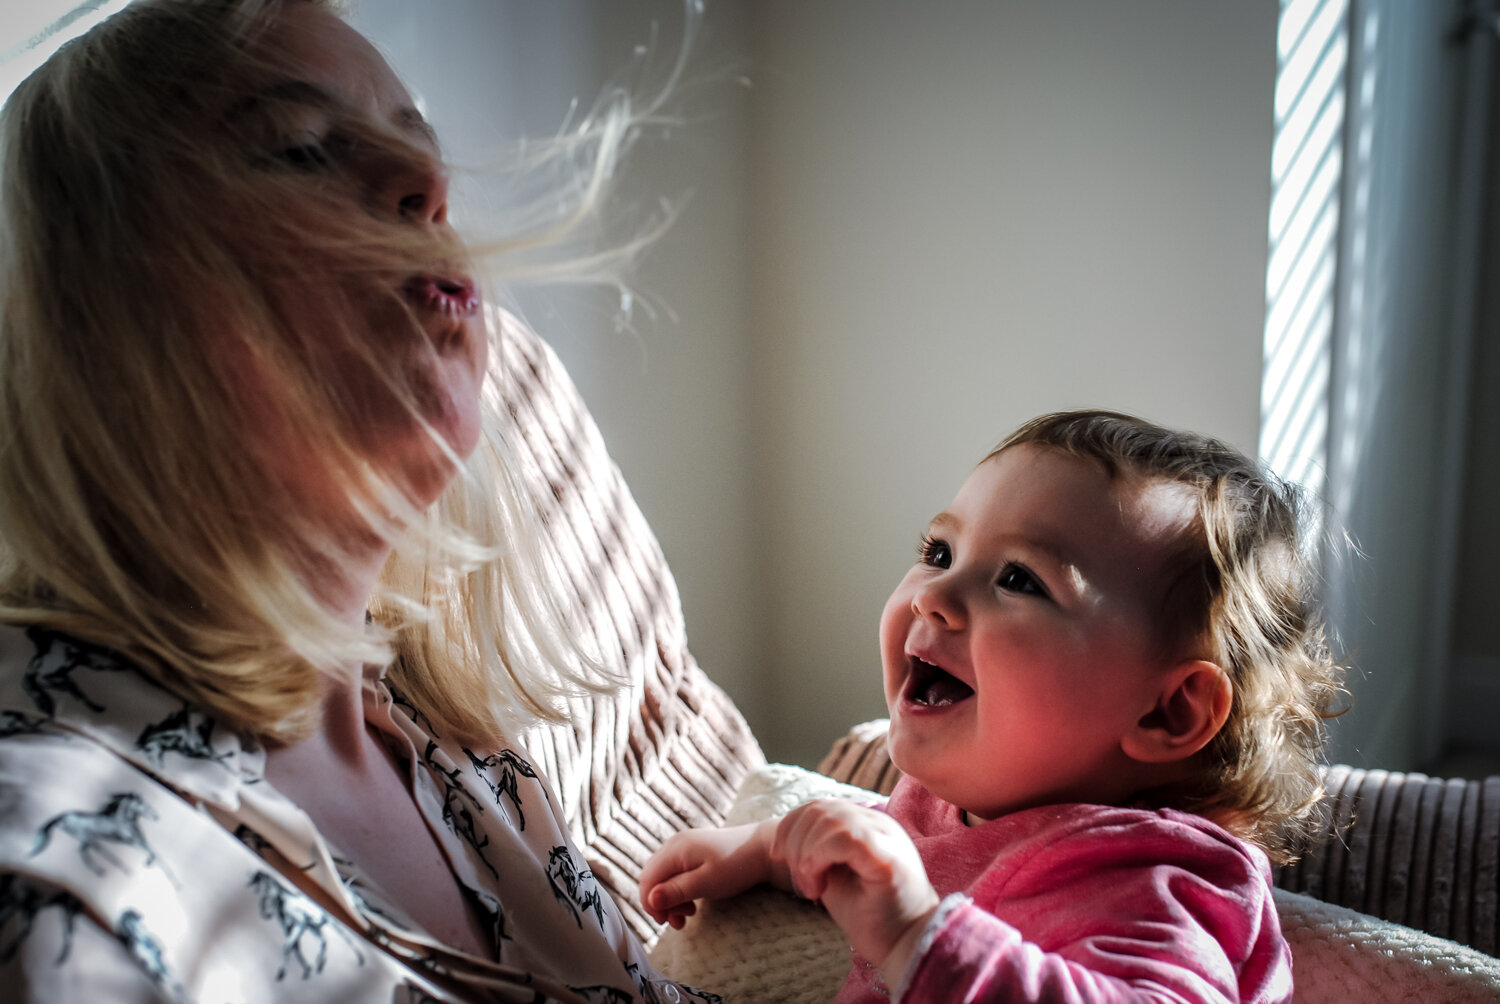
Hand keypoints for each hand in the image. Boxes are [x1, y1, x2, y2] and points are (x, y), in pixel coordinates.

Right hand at [639, 821, 776, 928]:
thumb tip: (650, 900)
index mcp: (675, 850)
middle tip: (678, 922)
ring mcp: (684, 847)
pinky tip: (692, 903)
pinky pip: (676, 874)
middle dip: (660, 903)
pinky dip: (679, 891)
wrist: (763, 849)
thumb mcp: (705, 883)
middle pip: (653, 878)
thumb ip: (676, 891)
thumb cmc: (736, 866)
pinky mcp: (693, 853)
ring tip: (687, 915)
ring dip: (670, 899)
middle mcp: (674, 845)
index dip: (650, 903)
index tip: (664, 921)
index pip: (647, 879)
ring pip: (664, 877)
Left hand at [771, 800, 939, 982]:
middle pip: (820, 809)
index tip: (779, 856)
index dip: (791, 825)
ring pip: (830, 820)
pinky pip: (845, 837)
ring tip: (811, 888)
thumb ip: (817, 851)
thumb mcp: (834, 875)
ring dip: (806, 855)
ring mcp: (886, 836)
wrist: (903, 946)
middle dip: (794, 841)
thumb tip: (787, 838)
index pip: (820, 806)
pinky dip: (819, 858)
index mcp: (867, 824)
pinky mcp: (889, 856)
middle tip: (799, 882)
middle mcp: (878, 823)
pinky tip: (819, 886)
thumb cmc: (868, 915)